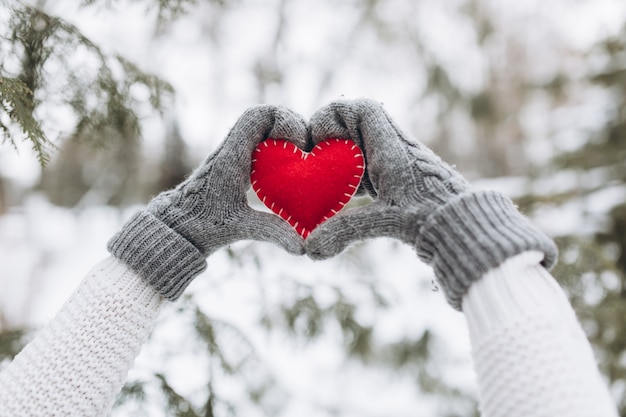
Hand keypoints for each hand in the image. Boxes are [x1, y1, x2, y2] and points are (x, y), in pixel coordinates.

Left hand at [108, 105, 307, 299]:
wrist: (176, 226)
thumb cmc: (202, 226)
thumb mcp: (240, 228)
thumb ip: (273, 232)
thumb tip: (303, 248)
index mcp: (232, 155)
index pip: (258, 115)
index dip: (284, 120)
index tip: (297, 144)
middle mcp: (232, 148)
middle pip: (265, 116)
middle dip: (290, 125)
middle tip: (302, 149)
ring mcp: (233, 153)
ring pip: (262, 127)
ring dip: (284, 135)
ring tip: (299, 157)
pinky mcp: (235, 162)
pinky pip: (259, 142)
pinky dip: (276, 147)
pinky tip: (286, 168)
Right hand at [306, 98, 468, 257]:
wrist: (466, 225)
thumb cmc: (432, 217)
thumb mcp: (386, 221)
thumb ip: (345, 231)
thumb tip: (310, 250)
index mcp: (392, 147)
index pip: (363, 109)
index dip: (335, 116)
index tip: (320, 141)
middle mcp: (394, 148)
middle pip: (358, 125)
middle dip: (333, 142)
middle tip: (318, 164)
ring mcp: (396, 163)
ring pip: (361, 149)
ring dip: (340, 162)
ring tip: (327, 186)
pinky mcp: (397, 180)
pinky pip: (367, 168)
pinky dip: (351, 179)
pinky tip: (343, 200)